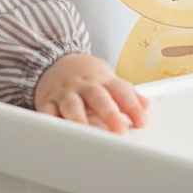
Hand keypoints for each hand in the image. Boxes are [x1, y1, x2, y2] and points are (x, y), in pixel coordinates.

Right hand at [34, 53, 148, 132]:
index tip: (142, 123)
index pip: (121, 91)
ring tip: (87, 133)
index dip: (133, 106)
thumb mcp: (108, 80)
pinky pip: (46, 112)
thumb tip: (146, 105)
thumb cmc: (86, 77)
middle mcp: (84, 85)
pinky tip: (56, 133)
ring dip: (79, 119)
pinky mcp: (46, 101)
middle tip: (120, 131)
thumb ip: (127, 94)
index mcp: (102, 80)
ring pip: (72, 104)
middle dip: (110, 113)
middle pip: (98, 97)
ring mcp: (64, 93)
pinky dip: (50, 122)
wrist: (54, 59)